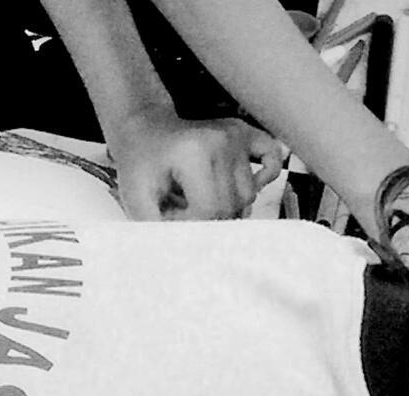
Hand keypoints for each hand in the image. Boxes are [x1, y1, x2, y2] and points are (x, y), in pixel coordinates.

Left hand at [107, 111, 285, 220]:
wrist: (146, 128)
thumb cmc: (141, 163)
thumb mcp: (137, 198)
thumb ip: (159, 228)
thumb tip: (185, 254)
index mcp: (194, 153)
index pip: (209, 210)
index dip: (191, 225)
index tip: (173, 218)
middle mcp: (222, 141)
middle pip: (231, 206)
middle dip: (207, 218)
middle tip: (183, 209)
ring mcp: (237, 137)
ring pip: (248, 195)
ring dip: (226, 206)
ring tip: (199, 198)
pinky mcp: (246, 135)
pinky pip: (271, 160)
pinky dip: (263, 178)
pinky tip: (246, 186)